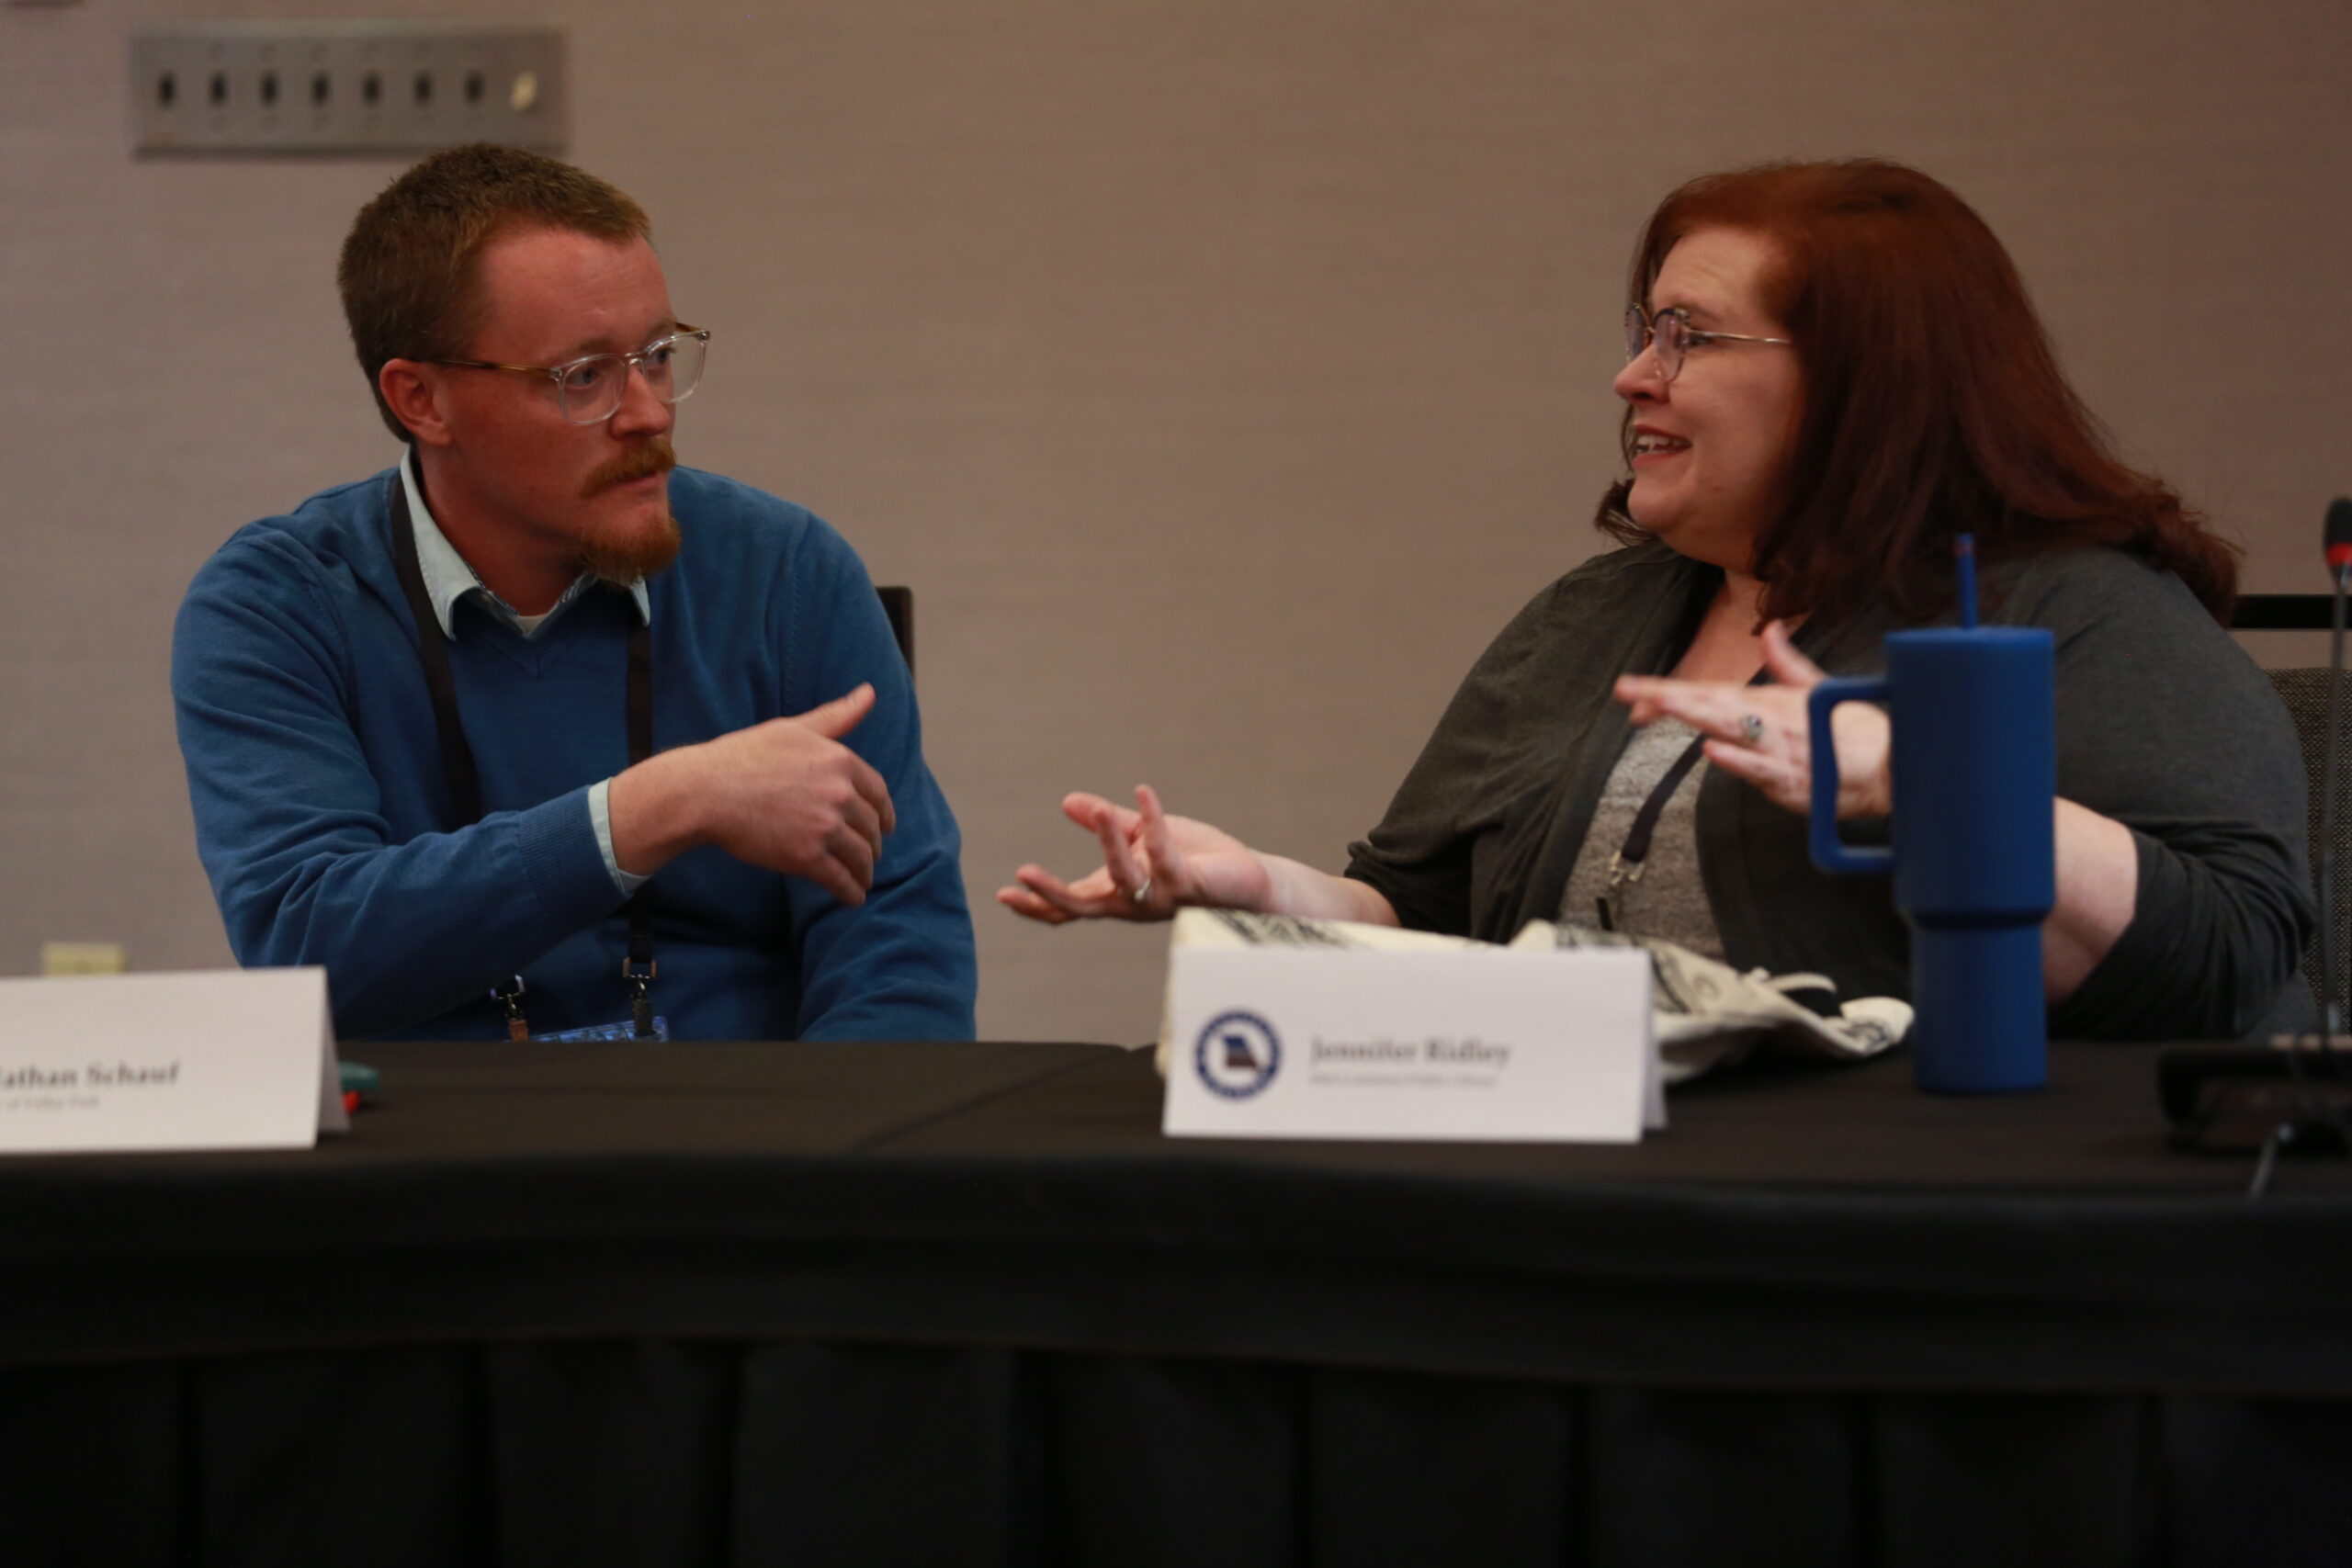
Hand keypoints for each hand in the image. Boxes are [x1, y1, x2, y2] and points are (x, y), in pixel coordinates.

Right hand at [612, 684, 895, 904]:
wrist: (705, 791)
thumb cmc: (744, 755)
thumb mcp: (794, 728)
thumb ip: (836, 717)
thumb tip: (869, 692)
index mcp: (840, 761)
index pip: (878, 793)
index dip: (885, 814)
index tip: (885, 827)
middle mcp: (839, 793)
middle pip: (871, 827)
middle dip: (873, 844)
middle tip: (869, 855)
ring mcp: (825, 826)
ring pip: (860, 856)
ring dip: (865, 872)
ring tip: (862, 880)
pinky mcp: (806, 857)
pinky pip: (840, 880)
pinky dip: (851, 892)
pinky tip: (852, 897)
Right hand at [997, 785, 1273, 923]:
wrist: (1245, 876)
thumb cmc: (1192, 859)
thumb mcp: (1140, 835)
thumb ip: (1107, 822)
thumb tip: (1068, 802)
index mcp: (1115, 892)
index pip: (1069, 905)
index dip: (1036, 903)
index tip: (1004, 894)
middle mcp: (1132, 902)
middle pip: (1082, 906)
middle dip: (1051, 894)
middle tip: (1023, 875)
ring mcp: (1159, 897)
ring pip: (1122, 877)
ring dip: (1108, 843)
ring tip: (1100, 811)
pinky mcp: (1187, 884)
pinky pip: (1163, 853)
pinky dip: (1153, 821)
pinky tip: (1144, 793)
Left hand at [1613, 621, 1891, 819]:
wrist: (1893, 765)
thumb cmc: (1849, 729)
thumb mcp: (1814, 692)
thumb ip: (1785, 663)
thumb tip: (1770, 628)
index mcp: (1767, 702)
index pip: (1708, 692)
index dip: (1667, 691)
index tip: (1628, 689)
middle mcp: (1769, 720)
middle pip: (1710, 705)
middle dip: (1668, 697)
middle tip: (1628, 690)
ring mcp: (1779, 748)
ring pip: (1730, 728)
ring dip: (1695, 715)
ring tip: (1661, 703)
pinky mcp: (1793, 779)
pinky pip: (1761, 768)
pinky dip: (1736, 759)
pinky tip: (1710, 749)